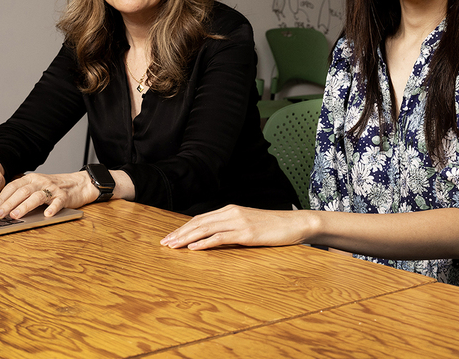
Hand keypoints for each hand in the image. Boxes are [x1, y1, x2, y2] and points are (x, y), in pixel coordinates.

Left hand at [0, 171, 99, 218]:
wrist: (79, 184)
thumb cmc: (54, 187)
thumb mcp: (37, 185)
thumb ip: (23, 191)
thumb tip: (2, 206)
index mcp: (32, 178)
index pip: (13, 187)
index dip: (1, 198)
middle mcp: (41, 182)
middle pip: (22, 192)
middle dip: (8, 203)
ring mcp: (53, 189)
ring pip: (36, 197)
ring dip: (24, 206)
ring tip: (15, 215)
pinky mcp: (64, 197)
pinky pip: (57, 202)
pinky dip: (52, 208)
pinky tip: (47, 215)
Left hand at [159, 205, 311, 250]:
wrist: (295, 223)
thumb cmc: (273, 226)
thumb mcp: (248, 224)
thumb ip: (231, 227)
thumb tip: (214, 237)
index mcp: (230, 210)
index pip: (200, 218)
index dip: (183, 228)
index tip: (170, 237)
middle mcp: (231, 213)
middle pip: (198, 222)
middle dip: (179, 233)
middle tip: (164, 243)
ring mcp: (238, 222)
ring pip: (205, 229)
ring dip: (186, 238)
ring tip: (172, 246)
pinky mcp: (246, 233)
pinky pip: (221, 238)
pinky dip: (204, 243)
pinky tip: (193, 249)